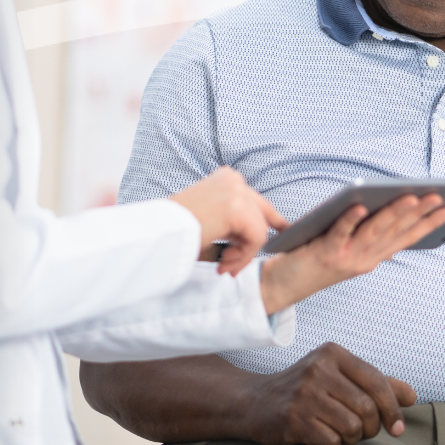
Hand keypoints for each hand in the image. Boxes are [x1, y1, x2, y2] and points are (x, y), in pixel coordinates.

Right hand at [169, 167, 288, 275]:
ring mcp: (237, 191)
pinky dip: (243, 257)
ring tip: (222, 265)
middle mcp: (234, 179)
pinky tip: (223, 263)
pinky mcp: (238, 207)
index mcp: (226, 179)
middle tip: (231, 266)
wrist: (159, 234)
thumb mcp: (210, 221)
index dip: (274, 219)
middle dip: (253, 245)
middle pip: (263, 215)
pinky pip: (256, 239)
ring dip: (243, 255)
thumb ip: (234, 223)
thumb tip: (256, 240)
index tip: (284, 231)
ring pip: (260, 230)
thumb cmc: (177, 232)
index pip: (257, 200)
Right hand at [239, 342, 418, 444]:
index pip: (377, 381)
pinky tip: (320, 437)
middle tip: (361, 432)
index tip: (397, 427)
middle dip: (371, 428)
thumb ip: (376, 384)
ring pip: (352, 427)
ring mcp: (304, 394)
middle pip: (367, 408)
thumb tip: (411, 396)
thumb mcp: (339, 377)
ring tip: (339, 433)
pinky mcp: (293, 419)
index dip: (393, 408)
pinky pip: (331, 442)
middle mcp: (318, 369)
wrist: (255, 402)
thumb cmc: (305, 389)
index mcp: (333, 354)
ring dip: (351, 439)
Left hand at [259, 194, 444, 313]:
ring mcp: (346, 258)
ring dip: (394, 214)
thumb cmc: (315, 259)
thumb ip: (369, 233)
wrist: (282, 286)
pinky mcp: (325, 254)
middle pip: (396, 232)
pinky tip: (362, 206)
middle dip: (420, 214)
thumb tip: (394, 205)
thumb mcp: (349, 248)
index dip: (430, 223)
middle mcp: (364, 260)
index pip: (407, 237)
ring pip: (375, 232)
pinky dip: (351, 220)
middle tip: (440, 197)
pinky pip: (340, 233)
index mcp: (373, 258)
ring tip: (412, 197)